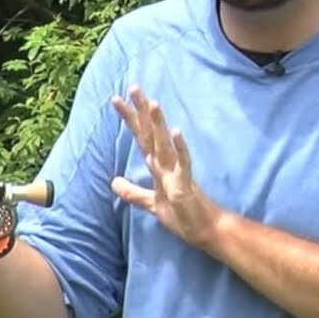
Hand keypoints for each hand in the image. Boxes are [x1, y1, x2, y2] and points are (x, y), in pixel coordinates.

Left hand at [109, 85, 225, 249]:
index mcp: (157, 165)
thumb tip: (113, 182)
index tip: (117, 99)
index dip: (129, 118)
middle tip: (133, 87)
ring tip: (153, 103)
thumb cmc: (182, 214)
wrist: (206, 230)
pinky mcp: (186, 184)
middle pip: (150, 133)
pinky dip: (180, 148)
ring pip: (165, 144)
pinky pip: (183, 164)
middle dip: (142, 111)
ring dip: (158, 124)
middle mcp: (166, 163)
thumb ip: (132, 192)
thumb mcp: (151, 203)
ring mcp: (177, 172)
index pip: (140, 136)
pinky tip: (176, 132)